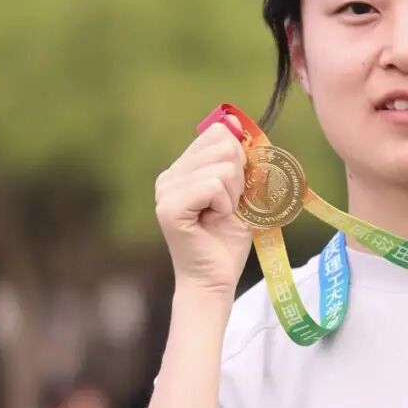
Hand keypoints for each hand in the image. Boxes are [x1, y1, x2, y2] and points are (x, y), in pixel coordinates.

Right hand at [155, 113, 254, 296]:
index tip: (234, 191)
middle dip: (238, 179)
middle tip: (227, 208)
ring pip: (222, 167)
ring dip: (233, 195)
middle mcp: (169, 176)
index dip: (239, 159)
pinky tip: (215, 221)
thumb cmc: (228, 241)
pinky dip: (225, 205)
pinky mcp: (169, 207)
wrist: (216, 280)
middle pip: (223, 145)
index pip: (218, 133)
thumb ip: (241, 163)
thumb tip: (240, 127)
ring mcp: (166, 190)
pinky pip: (213, 186)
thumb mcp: (242, 194)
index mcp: (183, 169)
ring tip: (221, 216)